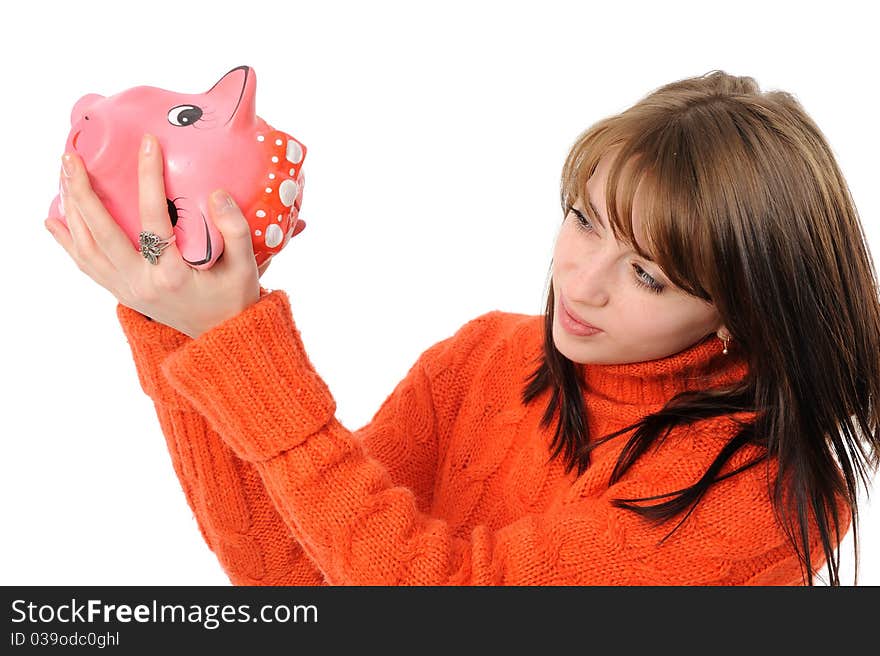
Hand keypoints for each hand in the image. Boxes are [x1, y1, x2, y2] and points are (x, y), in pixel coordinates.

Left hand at [46, 133, 265, 338]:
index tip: (147, 145)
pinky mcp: (121, 292)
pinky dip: (68, 241)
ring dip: (72, 210)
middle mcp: (141, 284)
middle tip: (72, 158)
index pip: (154, 221)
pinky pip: (86, 265)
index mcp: (173, 277)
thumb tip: (216, 193)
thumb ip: (235, 230)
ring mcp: (126, 290)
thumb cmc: (234, 299)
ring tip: (65, 176)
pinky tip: (54, 218)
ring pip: (86, 248)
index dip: (149, 180)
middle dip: (84, 193)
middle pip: (102, 234)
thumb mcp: (246, 268)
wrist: (221, 337)